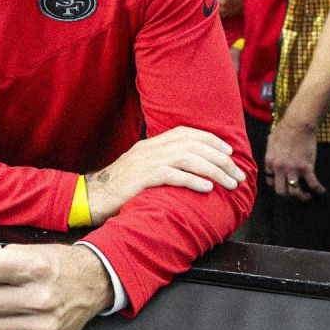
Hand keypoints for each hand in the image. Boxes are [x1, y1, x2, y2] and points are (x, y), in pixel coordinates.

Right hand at [86, 126, 244, 224]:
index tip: (229, 151)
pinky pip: (173, 175)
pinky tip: (207, 188)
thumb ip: (161, 163)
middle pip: (193, 145)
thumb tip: (187, 169)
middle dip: (220, 158)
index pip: (186, 133)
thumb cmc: (118, 187)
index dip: (210, 140)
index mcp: (150, 144)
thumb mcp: (141, 168)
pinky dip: (193, 180)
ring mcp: (145, 162)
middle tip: (238, 174)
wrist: (91, 197)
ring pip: (188, 158)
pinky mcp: (142, 178)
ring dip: (214, 170)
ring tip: (230, 183)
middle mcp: (150, 149)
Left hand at [263, 116, 325, 200]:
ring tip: (307, 196)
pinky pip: (312, 183)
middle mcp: (279, 168)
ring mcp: (293, 169)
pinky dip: (318, 189)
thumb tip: (272, 156)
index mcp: (270, 162)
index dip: (277, 185)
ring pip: (295, 192)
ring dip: (302, 196)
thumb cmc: (284, 129)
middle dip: (288, 196)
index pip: (270, 181)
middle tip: (295, 194)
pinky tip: (322, 191)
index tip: (284, 184)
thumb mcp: (271, 141)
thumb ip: (270, 152)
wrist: (298, 124)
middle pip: (281, 191)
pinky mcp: (306, 167)